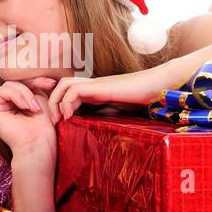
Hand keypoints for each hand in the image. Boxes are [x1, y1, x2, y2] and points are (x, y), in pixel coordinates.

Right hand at [0, 79, 57, 158]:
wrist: (38, 143)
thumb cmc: (43, 126)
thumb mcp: (40, 99)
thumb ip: (33, 85)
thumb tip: (34, 68)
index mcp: (14, 103)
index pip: (22, 83)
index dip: (36, 80)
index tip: (52, 82)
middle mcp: (2, 104)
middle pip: (15, 82)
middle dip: (32, 84)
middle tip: (48, 88)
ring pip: (10, 85)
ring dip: (26, 93)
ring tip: (35, 108)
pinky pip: (4, 91)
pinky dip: (18, 96)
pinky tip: (26, 106)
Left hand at [47, 64, 180, 122]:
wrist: (159, 86)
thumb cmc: (145, 99)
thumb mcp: (121, 111)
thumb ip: (109, 114)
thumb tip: (98, 127)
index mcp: (97, 91)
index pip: (69, 91)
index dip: (60, 104)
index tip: (61, 123)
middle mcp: (94, 85)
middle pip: (62, 85)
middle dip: (53, 102)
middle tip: (55, 122)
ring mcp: (97, 84)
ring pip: (64, 84)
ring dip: (56, 102)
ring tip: (59, 120)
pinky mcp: (101, 86)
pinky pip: (74, 90)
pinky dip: (67, 102)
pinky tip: (70, 117)